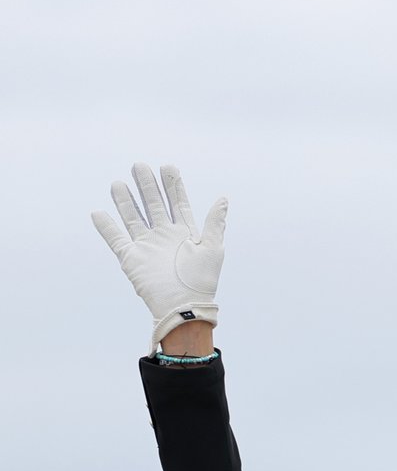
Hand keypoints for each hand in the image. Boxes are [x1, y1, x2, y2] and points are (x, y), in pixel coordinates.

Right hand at [92, 164, 227, 347]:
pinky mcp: (131, 258)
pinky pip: (116, 239)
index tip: (167, 166)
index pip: (177, 203)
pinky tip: (99, 213)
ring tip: (119, 183)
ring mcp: (147, 245)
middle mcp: (164, 236)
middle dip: (147, 186)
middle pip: (154, 205)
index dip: (173, 185)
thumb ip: (214, 222)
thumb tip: (223, 198)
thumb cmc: (202, 280)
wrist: (184, 305)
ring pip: (134, 217)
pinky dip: (107, 227)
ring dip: (126, 200)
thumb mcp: (213, 248)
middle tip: (139, 166)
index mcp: (185, 232)